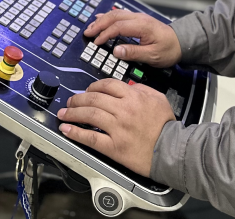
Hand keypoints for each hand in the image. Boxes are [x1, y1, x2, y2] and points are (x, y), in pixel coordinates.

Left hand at [58, 79, 174, 176]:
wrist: (171, 149)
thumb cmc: (166, 125)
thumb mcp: (158, 97)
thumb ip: (141, 88)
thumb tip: (128, 86)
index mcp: (133, 96)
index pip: (107, 85)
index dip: (93, 86)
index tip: (86, 90)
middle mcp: (123, 110)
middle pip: (94, 99)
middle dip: (78, 99)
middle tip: (70, 101)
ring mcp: (117, 128)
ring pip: (89, 115)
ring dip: (73, 113)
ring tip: (63, 113)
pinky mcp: (114, 147)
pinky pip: (91, 138)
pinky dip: (76, 133)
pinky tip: (67, 130)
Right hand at [84, 11, 181, 67]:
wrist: (181, 42)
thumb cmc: (169, 50)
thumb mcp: (152, 56)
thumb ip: (134, 53)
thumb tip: (116, 51)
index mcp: (142, 26)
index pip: (118, 26)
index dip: (105, 34)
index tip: (96, 42)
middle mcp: (139, 18)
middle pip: (115, 17)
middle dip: (99, 24)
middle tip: (88, 32)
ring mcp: (138, 17)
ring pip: (116, 14)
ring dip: (103, 20)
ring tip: (91, 26)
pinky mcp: (138, 20)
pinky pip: (121, 15)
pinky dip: (109, 17)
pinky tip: (102, 19)